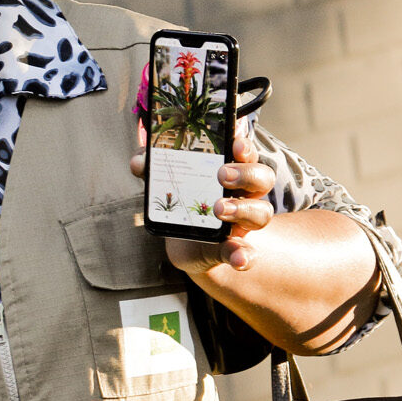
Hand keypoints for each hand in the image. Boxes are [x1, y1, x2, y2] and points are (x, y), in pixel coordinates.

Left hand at [130, 122, 276, 272]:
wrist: (184, 244)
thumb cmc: (183, 203)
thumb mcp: (168, 184)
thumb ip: (153, 170)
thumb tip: (139, 161)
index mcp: (231, 173)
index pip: (246, 154)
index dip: (246, 147)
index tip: (235, 142)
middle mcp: (244, 195)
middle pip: (262, 178)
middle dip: (245, 173)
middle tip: (222, 175)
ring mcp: (243, 222)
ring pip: (262, 212)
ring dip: (243, 209)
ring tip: (219, 208)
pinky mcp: (234, 248)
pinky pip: (247, 252)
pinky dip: (245, 254)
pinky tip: (239, 258)